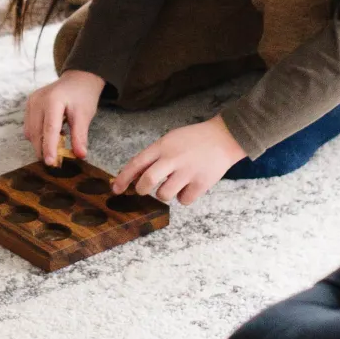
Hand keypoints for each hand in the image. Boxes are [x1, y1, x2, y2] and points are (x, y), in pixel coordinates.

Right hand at [23, 68, 105, 165]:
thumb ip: (80, 136)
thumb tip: (80, 155)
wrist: (77, 79)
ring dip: (40, 143)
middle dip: (43, 149)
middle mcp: (38, 100)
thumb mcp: (85, 115)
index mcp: (53, 100)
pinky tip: (51, 135)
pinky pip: (29, 126)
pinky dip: (38, 135)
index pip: (49, 129)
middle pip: (37, 132)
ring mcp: (31, 101)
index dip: (49, 147)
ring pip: (30, 131)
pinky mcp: (29, 104)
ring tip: (56, 146)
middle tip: (55, 163)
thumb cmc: (82, 96)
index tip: (51, 163)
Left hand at [113, 114, 244, 206]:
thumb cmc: (193, 140)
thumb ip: (153, 156)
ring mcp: (188, 172)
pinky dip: (183, 197)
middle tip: (144, 190)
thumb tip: (134, 176)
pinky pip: (183, 201)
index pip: (136, 163)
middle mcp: (173, 159)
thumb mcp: (169, 140)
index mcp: (163, 146)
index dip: (123, 178)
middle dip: (141, 189)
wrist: (224, 137)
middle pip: (147, 181)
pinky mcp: (201, 183)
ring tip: (174, 183)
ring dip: (165, 193)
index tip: (116, 189)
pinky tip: (189, 186)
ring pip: (164, 195)